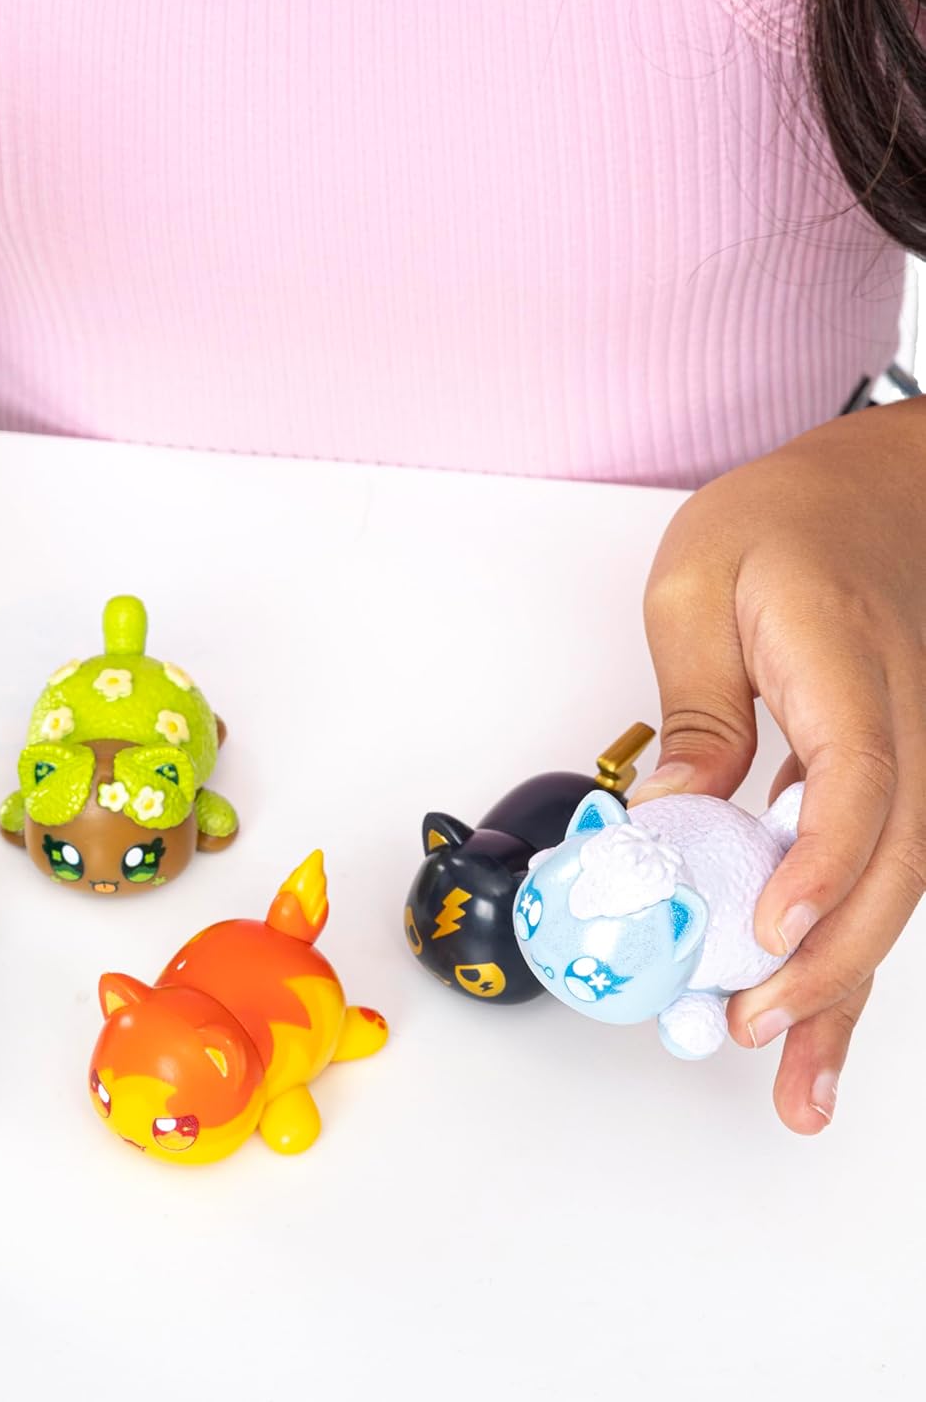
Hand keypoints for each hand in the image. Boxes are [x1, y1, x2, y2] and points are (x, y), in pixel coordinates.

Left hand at [634, 398, 925, 1132]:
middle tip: (745, 1031)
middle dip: (825, 964)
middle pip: (892, 865)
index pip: (858, 780)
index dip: (820, 866)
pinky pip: (882, 870)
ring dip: (846, 989)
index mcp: (850, 664)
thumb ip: (696, 703)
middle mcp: (910, 725)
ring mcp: (918, 756)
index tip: (768, 931)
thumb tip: (670, 811)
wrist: (880, 485)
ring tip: (796, 1086)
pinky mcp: (900, 778)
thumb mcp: (700, 582)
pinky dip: (848, 948)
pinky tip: (822, 1015)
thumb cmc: (787, 519)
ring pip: (896, 891)